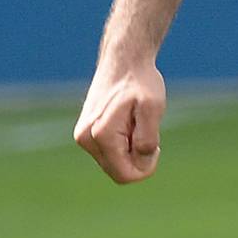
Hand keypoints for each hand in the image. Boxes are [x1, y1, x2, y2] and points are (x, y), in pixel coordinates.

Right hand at [73, 59, 167, 183]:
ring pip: (114, 163)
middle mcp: (85, 139)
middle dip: (137, 159)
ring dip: (130, 150)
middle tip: (146, 130)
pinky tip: (128, 122)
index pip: (125, 176)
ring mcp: (82, 137)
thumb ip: (147, 138)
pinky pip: (109, 153)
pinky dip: (123, 144)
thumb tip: (140, 161)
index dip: (145, 167)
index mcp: (101, 135)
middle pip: (118, 172)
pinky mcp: (85, 134)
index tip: (155, 145)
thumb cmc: (141, 83)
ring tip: (135, 123)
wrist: (124, 61)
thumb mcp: (153, 108)